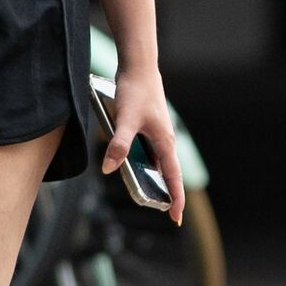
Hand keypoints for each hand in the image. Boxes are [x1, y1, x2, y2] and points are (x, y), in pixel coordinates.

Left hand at [103, 63, 185, 223]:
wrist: (139, 67)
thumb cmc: (135, 92)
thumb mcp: (124, 120)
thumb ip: (118, 146)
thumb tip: (109, 169)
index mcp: (164, 142)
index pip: (173, 177)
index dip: (176, 199)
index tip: (176, 218)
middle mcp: (164, 140)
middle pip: (169, 173)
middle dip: (168, 193)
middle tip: (166, 212)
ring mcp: (158, 134)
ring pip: (159, 163)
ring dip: (156, 178)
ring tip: (150, 194)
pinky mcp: (149, 127)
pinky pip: (149, 152)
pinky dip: (145, 163)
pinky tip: (133, 166)